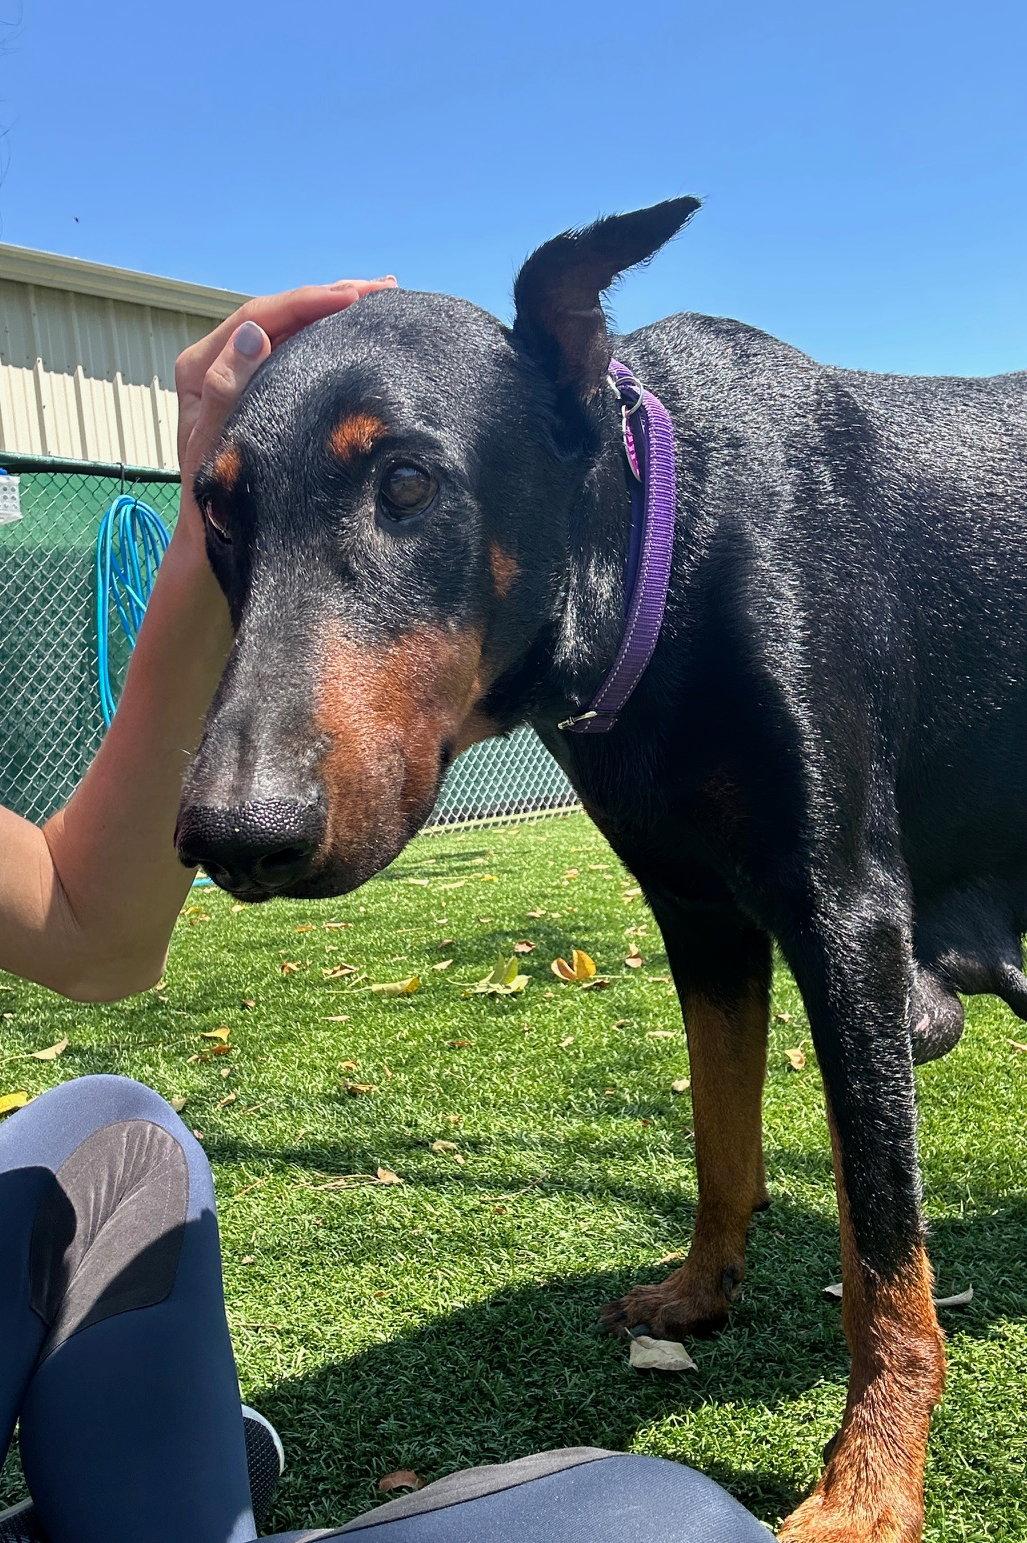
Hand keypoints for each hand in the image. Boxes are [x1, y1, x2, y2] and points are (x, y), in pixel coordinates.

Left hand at [173, 278, 396, 539]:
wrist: (210, 539)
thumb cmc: (210, 501)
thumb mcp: (215, 447)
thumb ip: (226, 391)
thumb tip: (255, 335)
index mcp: (200, 366)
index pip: (259, 318)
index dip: (307, 302)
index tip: (352, 297)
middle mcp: (218, 361)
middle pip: (279, 315)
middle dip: (331, 297)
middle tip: (384, 287)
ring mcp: (240, 373)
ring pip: (291, 329)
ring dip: (335, 311)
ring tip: (380, 297)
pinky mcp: (261, 388)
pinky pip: (296, 351)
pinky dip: (329, 336)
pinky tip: (358, 328)